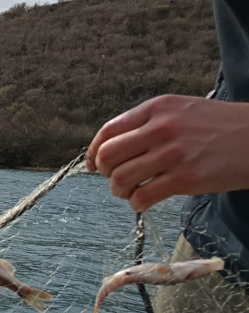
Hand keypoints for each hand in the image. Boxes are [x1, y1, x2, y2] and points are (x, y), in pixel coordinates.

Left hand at [87, 94, 248, 211]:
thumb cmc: (219, 126)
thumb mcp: (181, 110)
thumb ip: (147, 123)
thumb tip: (111, 148)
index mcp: (157, 108)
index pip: (107, 131)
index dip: (93, 152)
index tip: (93, 165)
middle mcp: (161, 128)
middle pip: (108, 156)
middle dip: (104, 172)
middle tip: (115, 179)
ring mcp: (173, 154)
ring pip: (120, 179)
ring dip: (119, 191)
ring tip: (131, 192)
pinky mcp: (185, 179)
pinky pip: (142, 197)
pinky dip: (136, 203)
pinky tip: (144, 201)